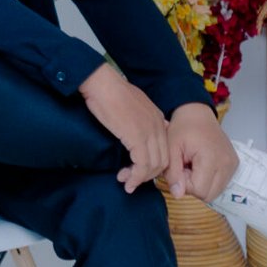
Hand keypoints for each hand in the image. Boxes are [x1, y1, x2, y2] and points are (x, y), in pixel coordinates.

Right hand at [79, 63, 169, 192]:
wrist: (101, 84)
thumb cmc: (109, 93)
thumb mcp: (132, 106)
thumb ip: (139, 120)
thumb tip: (134, 132)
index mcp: (158, 118)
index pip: (165, 149)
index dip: (153, 164)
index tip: (137, 171)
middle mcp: (158, 126)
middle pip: (163, 160)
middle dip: (148, 175)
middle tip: (131, 180)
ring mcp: (149, 132)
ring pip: (154, 165)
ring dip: (140, 178)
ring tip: (126, 183)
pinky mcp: (137, 137)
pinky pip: (142, 164)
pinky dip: (135, 176)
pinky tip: (126, 179)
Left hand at [165, 103, 237, 201]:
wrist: (198, 114)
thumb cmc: (183, 128)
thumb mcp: (170, 148)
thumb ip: (172, 173)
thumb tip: (178, 194)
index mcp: (211, 158)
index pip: (199, 191)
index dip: (185, 183)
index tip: (180, 168)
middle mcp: (226, 164)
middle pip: (208, 195)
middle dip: (193, 186)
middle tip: (186, 168)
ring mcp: (232, 165)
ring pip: (215, 191)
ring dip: (201, 183)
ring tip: (193, 166)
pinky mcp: (234, 165)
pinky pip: (220, 184)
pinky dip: (209, 179)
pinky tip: (201, 166)